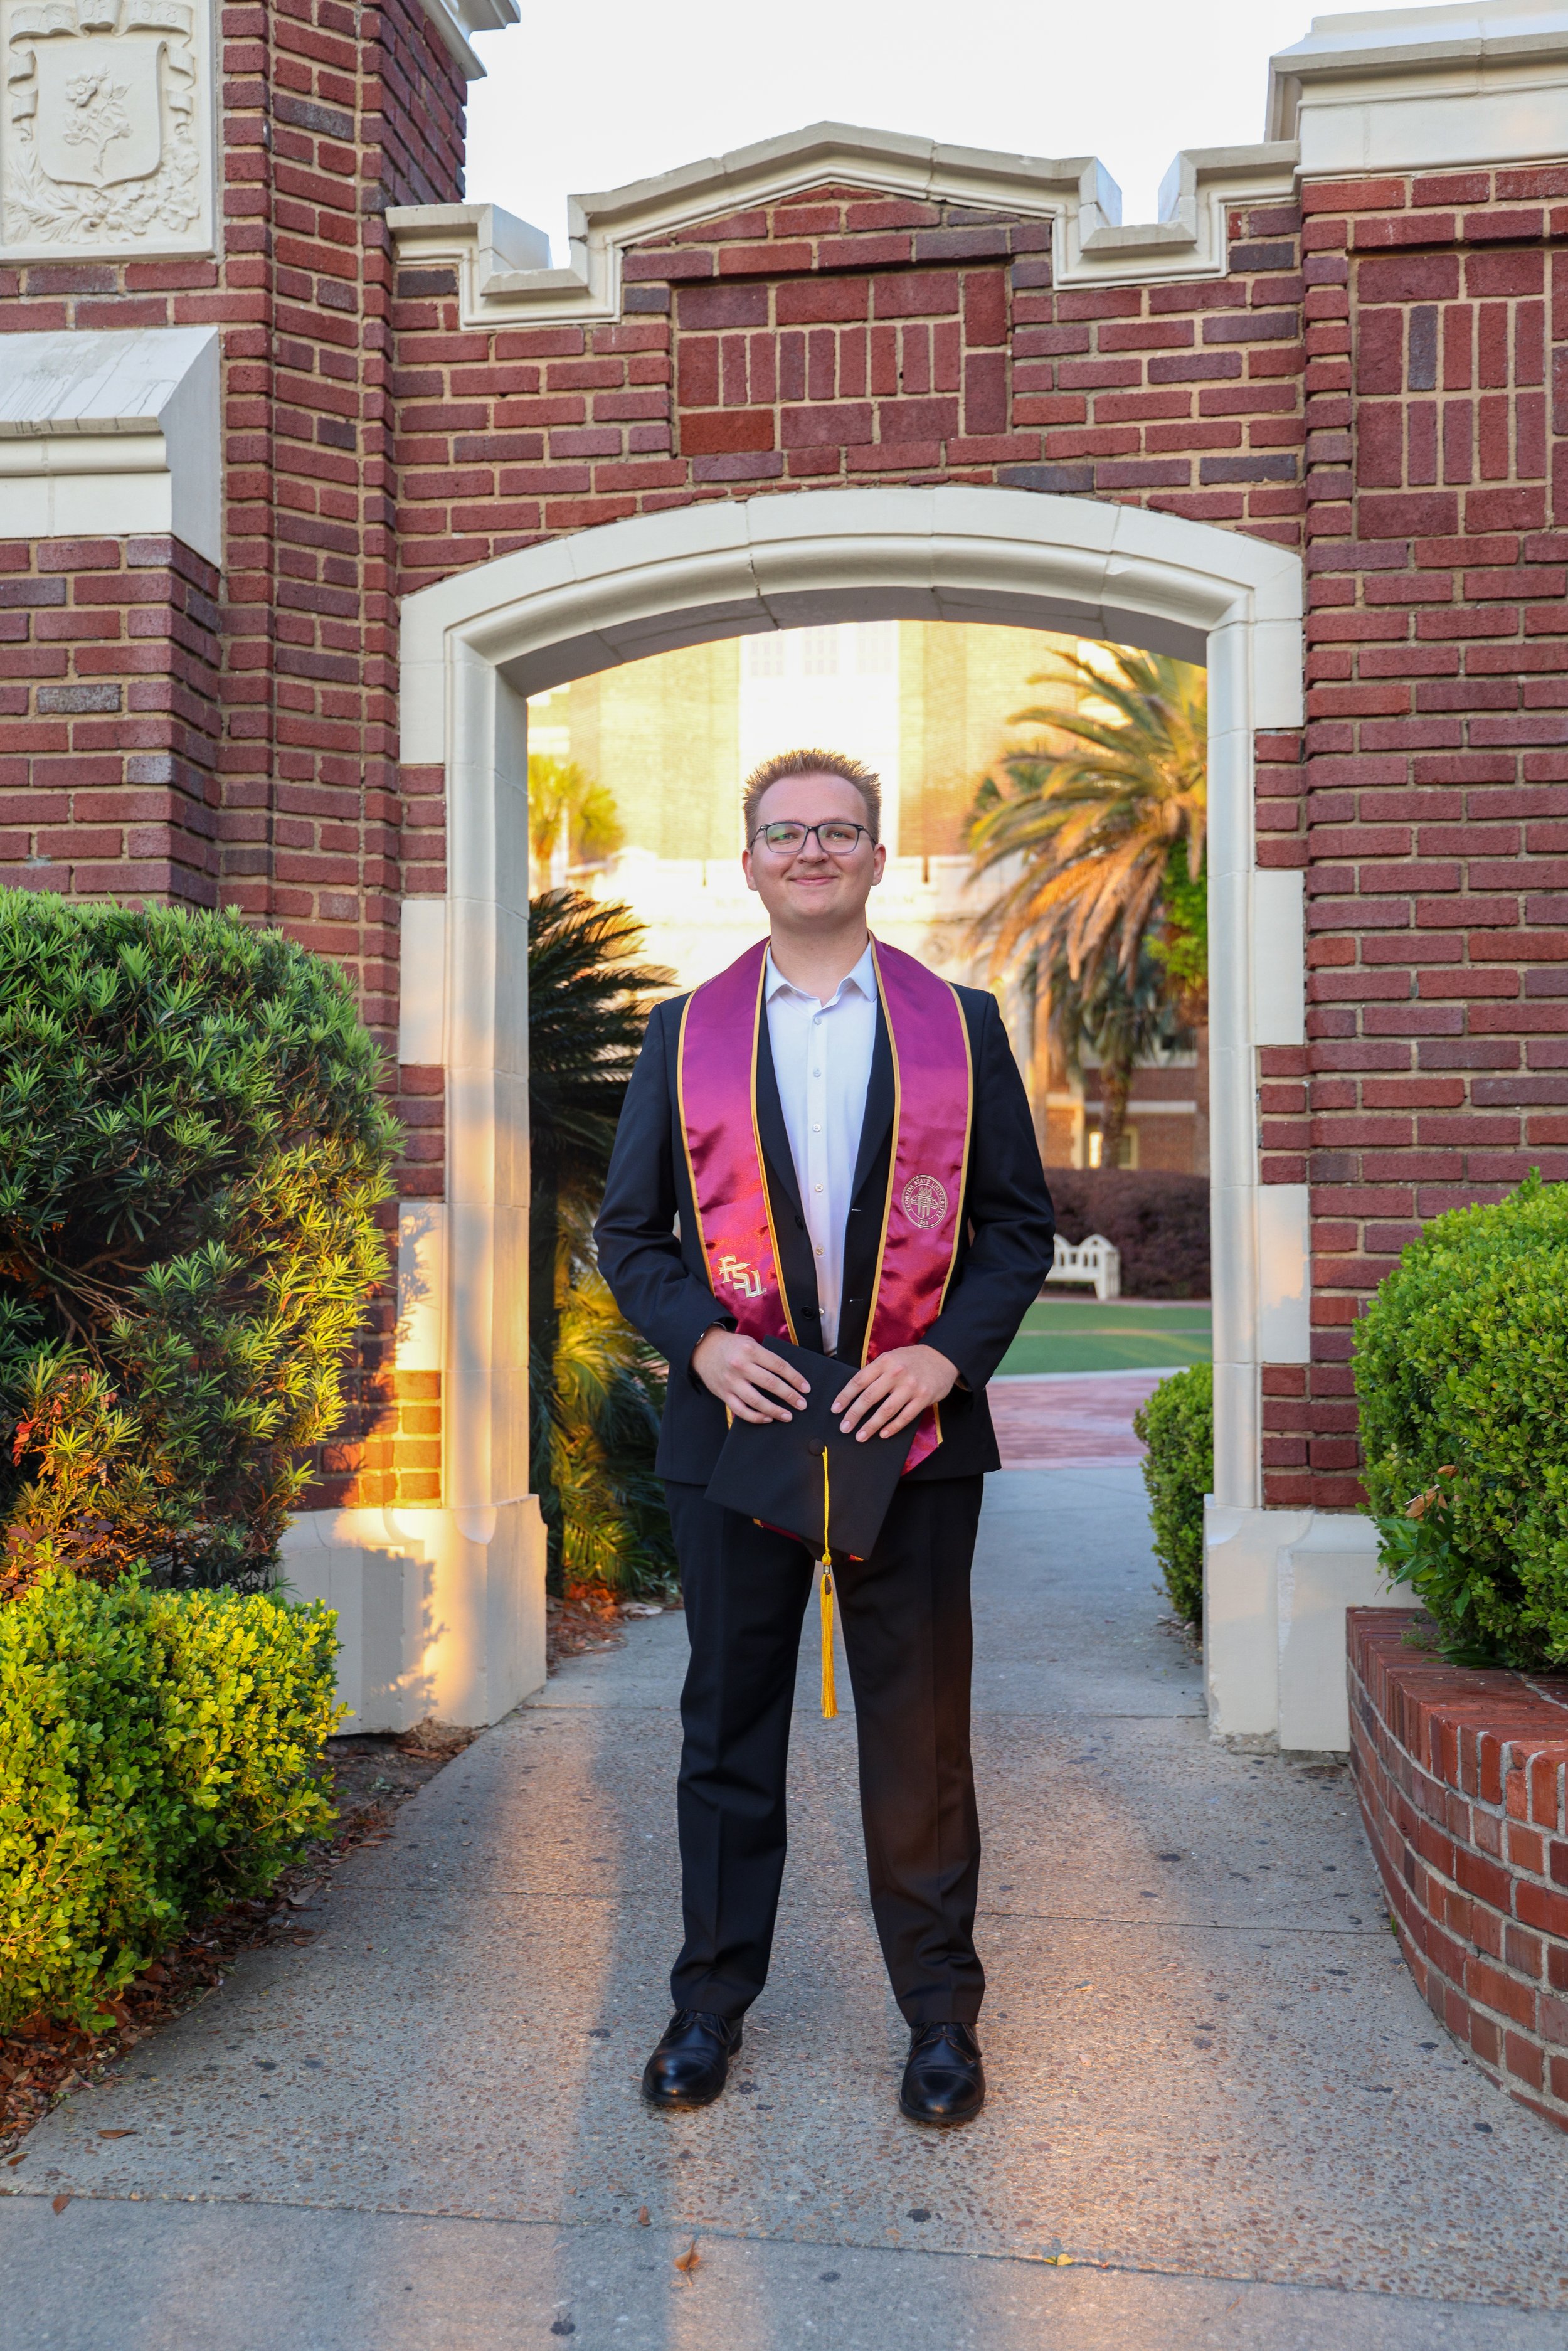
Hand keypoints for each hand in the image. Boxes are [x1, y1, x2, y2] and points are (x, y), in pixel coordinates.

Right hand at [692, 1327, 810, 1424]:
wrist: (704, 1349)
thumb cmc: (732, 1346)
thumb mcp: (750, 1343)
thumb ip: (766, 1357)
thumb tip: (790, 1377)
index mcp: (751, 1350)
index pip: (779, 1366)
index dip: (795, 1378)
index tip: (806, 1388)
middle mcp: (741, 1366)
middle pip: (771, 1384)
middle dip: (790, 1396)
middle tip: (802, 1404)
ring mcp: (731, 1381)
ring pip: (756, 1401)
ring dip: (775, 1410)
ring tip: (788, 1416)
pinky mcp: (723, 1394)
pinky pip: (741, 1410)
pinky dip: (756, 1417)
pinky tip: (768, 1418)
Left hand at [831, 1345, 957, 1441]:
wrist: (942, 1357)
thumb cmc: (911, 1360)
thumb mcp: (891, 1357)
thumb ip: (875, 1372)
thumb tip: (854, 1393)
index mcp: (884, 1361)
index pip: (859, 1381)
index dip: (845, 1397)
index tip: (835, 1409)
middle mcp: (896, 1373)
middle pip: (870, 1397)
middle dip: (854, 1414)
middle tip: (844, 1428)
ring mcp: (911, 1386)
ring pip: (886, 1410)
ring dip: (871, 1426)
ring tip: (860, 1436)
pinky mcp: (924, 1398)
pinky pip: (905, 1417)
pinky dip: (892, 1427)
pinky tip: (882, 1434)